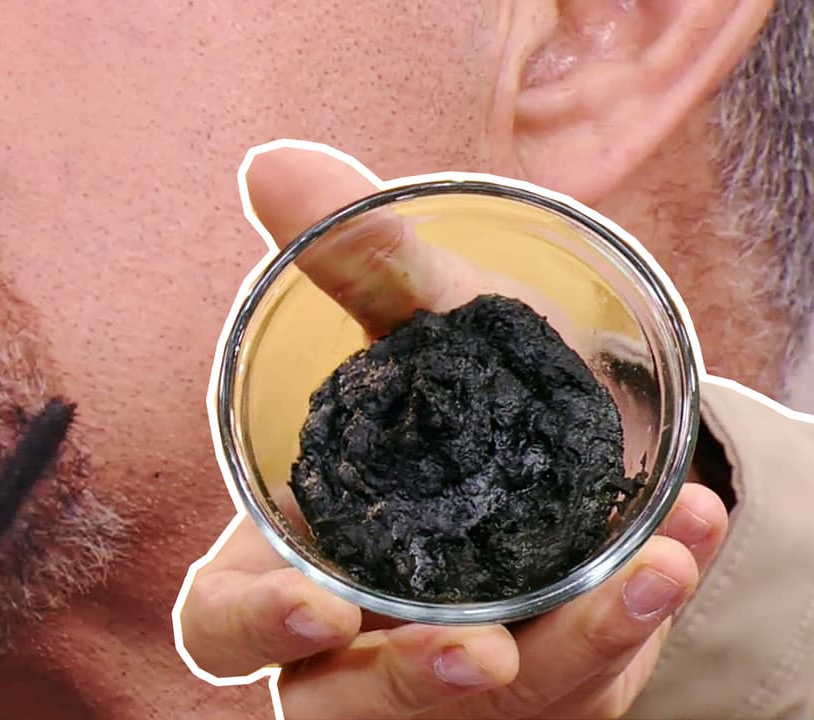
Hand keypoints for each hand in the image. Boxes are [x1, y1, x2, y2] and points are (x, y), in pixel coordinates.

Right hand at [178, 145, 729, 718]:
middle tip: (486, 658)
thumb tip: (273, 163)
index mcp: (282, 566)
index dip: (254, 630)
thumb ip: (349, 258)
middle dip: (414, 689)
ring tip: (653, 573)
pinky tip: (685, 537)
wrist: (546, 439)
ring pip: (485, 717)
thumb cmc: (449, 394)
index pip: (222, 628)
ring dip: (572, 654)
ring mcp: (452, 679)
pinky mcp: (542, 689)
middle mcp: (355, 641)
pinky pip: (584, 683)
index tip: (316, 603)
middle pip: (350, 709)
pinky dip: (638, 615)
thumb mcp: (415, 326)